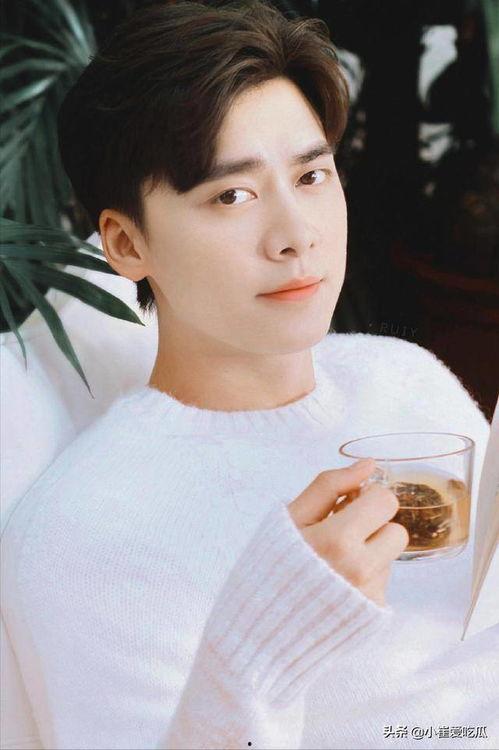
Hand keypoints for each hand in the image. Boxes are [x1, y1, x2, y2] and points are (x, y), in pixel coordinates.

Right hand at [286, 459, 408, 607]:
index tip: (348, 505)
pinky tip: (338, 585)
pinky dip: (365, 578)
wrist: (262, 631)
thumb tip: (368, 464)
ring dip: (370, 553)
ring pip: (390, 557)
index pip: (384, 501)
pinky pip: (382, 582)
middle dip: (374, 527)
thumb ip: (330, 485)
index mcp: (337, 539)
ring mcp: (370, 595)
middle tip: (345, 534)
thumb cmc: (272, 567)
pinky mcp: (374, 616)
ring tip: (336, 563)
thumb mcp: (291, 517)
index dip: (367, 498)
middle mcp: (360, 570)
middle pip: (397, 531)